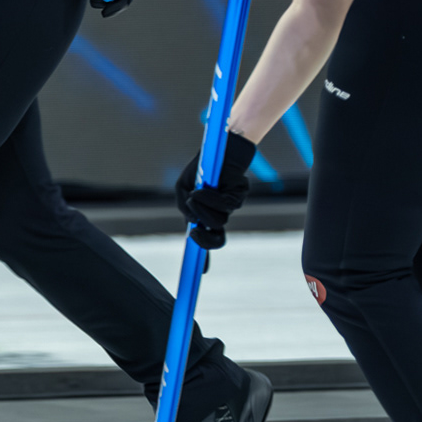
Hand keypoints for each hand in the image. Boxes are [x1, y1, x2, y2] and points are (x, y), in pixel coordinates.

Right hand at [176, 131, 257, 248]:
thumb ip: (185, 206)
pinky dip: (210, 199)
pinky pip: (226, 204)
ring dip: (203, 210)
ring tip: (194, 195)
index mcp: (206, 215)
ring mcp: (230, 205)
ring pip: (219, 220)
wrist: (219, 148)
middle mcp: (220, 213)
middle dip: (203, 237)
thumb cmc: (201, 169)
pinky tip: (200, 191)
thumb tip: (193, 221)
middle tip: (194, 231)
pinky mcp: (238, 193)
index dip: (205, 258)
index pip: (208, 240)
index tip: (201, 272)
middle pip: (216, 236)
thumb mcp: (183, 187)